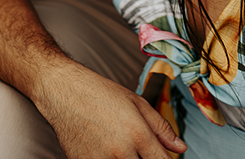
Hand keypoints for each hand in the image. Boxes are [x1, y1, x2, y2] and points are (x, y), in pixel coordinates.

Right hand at [33, 61, 186, 158]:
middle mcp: (120, 152)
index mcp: (138, 135)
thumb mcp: (137, 104)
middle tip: (140, 149)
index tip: (163, 158)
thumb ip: (161, 128)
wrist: (63, 92)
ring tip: (123, 146)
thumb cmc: (100, 93)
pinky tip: (107, 149)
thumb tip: (180, 147)